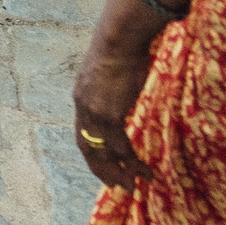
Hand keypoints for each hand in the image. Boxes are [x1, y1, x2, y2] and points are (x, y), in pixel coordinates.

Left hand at [70, 0, 187, 188]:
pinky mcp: (109, 114)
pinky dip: (131, 161)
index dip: (93, 153)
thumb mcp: (109, 71)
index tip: (105, 167)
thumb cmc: (121, 48)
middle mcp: (83, 108)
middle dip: (102, 170)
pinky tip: (143, 170)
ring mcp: (94, 113)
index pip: (82, 133)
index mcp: (81, 98)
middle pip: (87, 148)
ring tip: (133, 186)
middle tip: (119, 186)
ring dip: (118, 171)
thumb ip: (112, 86)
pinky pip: (120, 146)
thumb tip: (126, 88)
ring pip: (104, 152)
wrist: (119, 38)